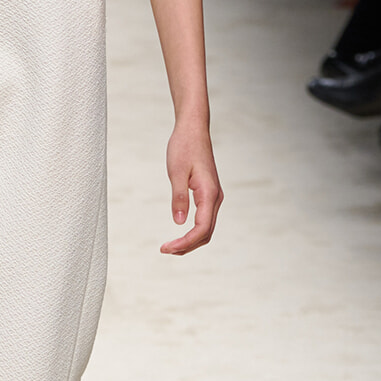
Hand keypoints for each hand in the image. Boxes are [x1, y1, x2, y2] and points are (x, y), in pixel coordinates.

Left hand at [161, 120, 221, 256]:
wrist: (193, 130)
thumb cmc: (184, 147)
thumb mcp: (176, 172)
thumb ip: (179, 198)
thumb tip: (179, 222)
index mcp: (209, 193)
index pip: (201, 228)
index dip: (185, 243)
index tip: (167, 248)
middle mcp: (215, 197)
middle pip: (206, 233)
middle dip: (187, 246)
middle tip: (165, 250)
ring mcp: (213, 196)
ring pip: (206, 228)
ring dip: (190, 241)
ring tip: (171, 247)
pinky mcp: (208, 194)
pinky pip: (204, 219)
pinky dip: (193, 231)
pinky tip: (180, 233)